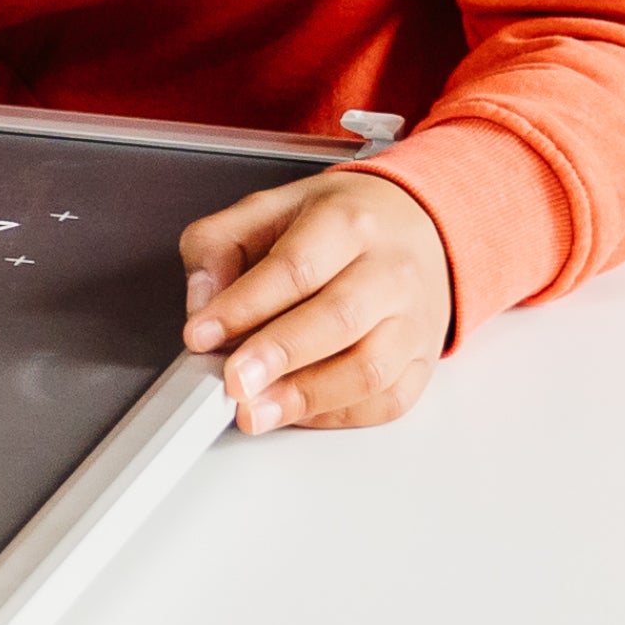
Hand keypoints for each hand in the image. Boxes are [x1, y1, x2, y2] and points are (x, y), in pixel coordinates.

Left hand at [176, 165, 452, 432]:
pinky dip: (337, 414)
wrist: (415, 222)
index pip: (295, 268)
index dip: (243, 307)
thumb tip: (202, 307)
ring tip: (255, 411)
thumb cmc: (336, 222)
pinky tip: (296, 411)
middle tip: (232, 382)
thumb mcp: (266, 210)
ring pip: (370, 369)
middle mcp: (391, 270)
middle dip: (278, 356)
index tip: (201, 336)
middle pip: (339, 320)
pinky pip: (388, 400)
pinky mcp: (423, 359)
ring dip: (306, 397)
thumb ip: (218, 248)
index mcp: (348, 223)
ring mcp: (414, 319)